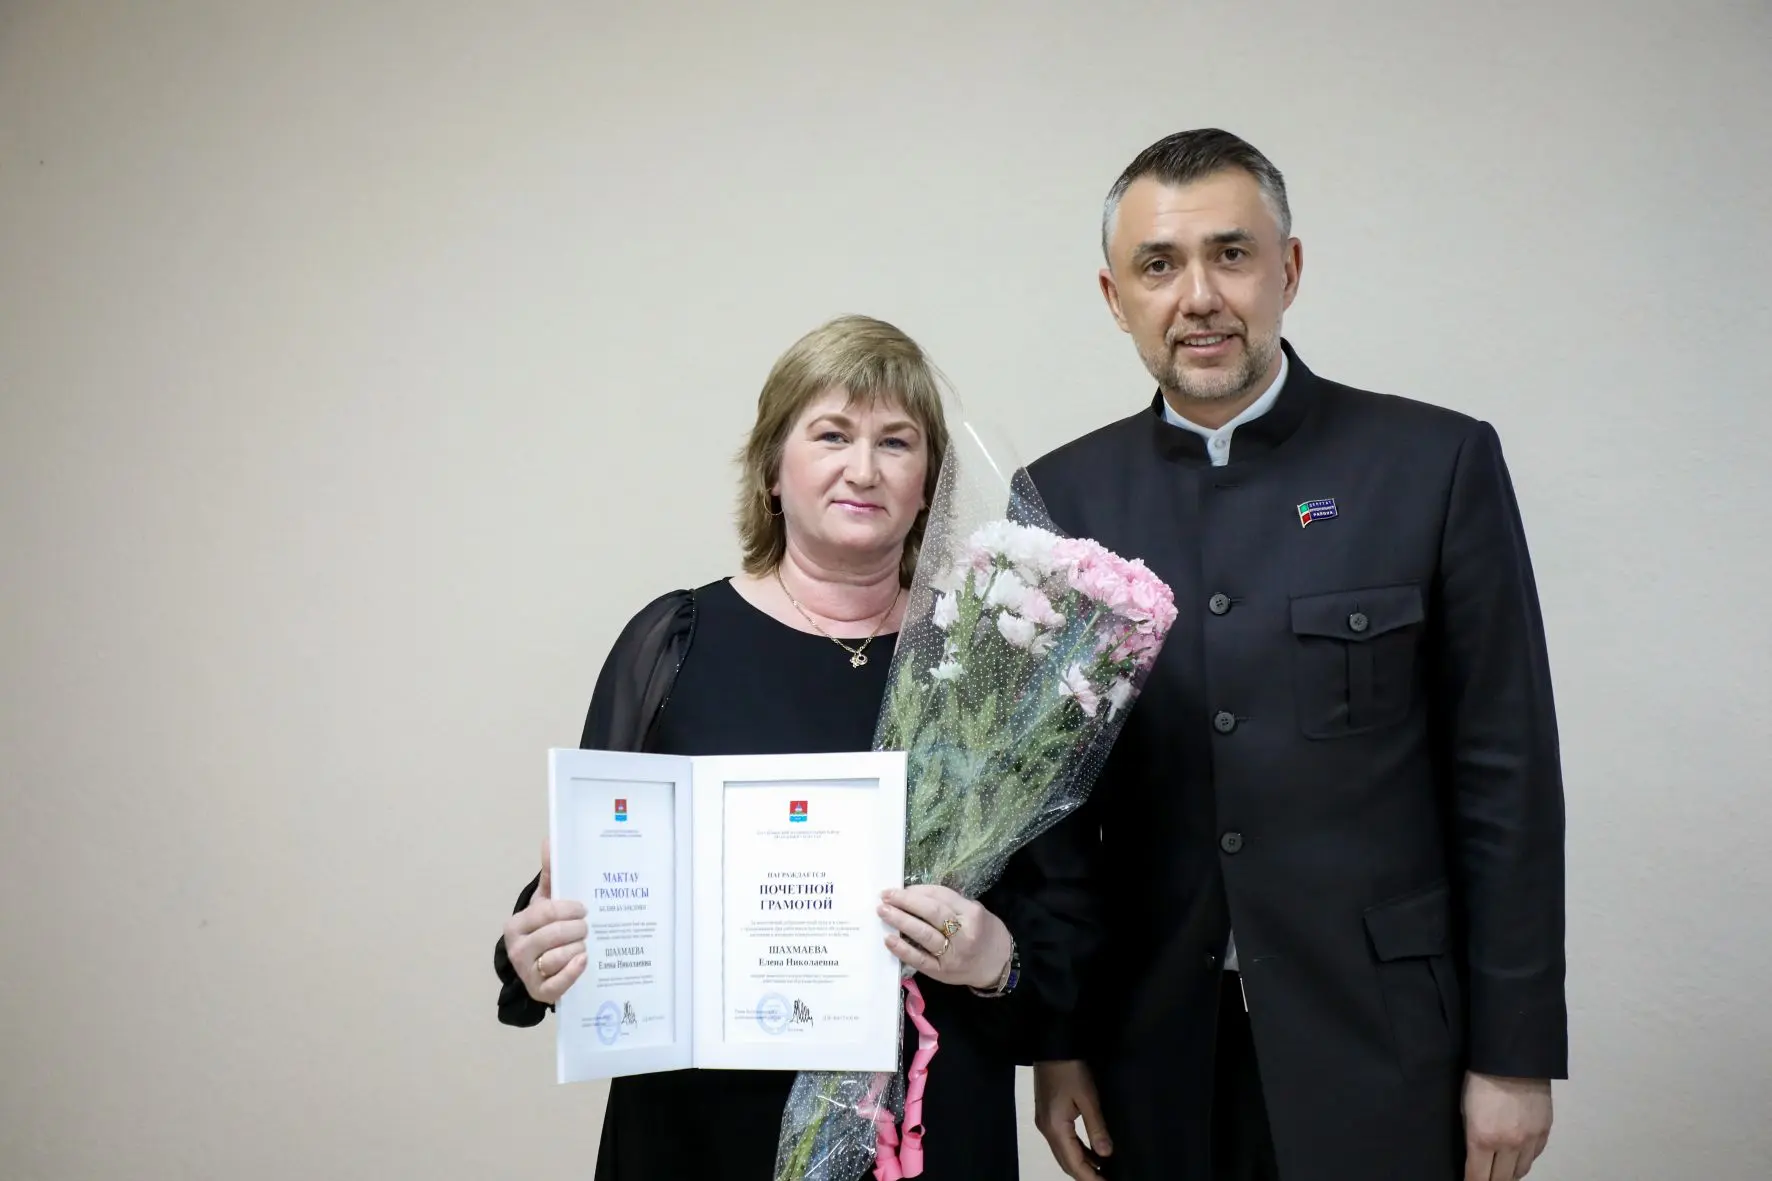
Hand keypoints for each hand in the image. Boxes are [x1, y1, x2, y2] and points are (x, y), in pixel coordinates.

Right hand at [501, 839, 587, 1004]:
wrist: (537, 968)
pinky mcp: (541, 991)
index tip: (583, 908)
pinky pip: (560, 982)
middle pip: (555, 934)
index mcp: (516, 924)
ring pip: (559, 956)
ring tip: (584, 943)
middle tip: (587, 926)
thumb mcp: (544, 903)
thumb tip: (551, 840)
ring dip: (579, 948)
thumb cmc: (544, 931)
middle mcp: (517, 949)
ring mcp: (528, 972)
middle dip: (578, 928)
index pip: (546, 912)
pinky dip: (574, 970)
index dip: (570, 908)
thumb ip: (550, 875)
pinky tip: (584, 960)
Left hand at [877, 885, 1011, 989]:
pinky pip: (919, 960)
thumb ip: (950, 903)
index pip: (941, 896)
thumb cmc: (984, 933)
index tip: (900, 888)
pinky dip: (902, 949)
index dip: (918, 890)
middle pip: (931, 913)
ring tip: (883, 911)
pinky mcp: (941, 972)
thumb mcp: (974, 911)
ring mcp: (952, 955)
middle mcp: (963, 934)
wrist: (997, 965)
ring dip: (900, 921)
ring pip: (924, 934)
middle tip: (885, 896)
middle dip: (906, 902)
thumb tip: (915, 894)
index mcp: (972, 914)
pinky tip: (889, 940)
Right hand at [1035, 1059, 1111, 1177]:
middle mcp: (1046, 1130)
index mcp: (1055, 1128)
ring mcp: (1045, 1123)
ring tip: (1103, 1171)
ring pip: (1063, 1153)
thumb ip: (1097, 1128)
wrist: (1051, 1045)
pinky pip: (1062, 1142)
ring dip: (1082, 1164)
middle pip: (1066, 1162)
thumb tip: (1106, 1155)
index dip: (1090, 1178)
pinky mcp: (1047, 1115)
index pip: (1074, 1164)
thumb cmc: (1070, 1069)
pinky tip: (1092, 1152)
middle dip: (1086, 1175)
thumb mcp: (1088, 1098)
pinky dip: (1077, 1151)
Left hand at [1463, 1072, 1552, 1179]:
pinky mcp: (1545, 1131)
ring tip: (1502, 1173)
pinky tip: (1518, 1159)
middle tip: (1485, 1178)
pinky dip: (1525, 1161)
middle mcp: (1509, 1145)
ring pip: (1521, 1171)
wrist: (1514, 1057)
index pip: (1478, 1176)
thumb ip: (1471, 1134)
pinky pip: (1535, 1156)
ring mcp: (1530, 1140)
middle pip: (1502, 1178)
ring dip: (1510, 1174)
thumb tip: (1474, 1152)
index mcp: (1483, 1139)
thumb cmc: (1479, 1079)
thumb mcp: (1465, 1108)